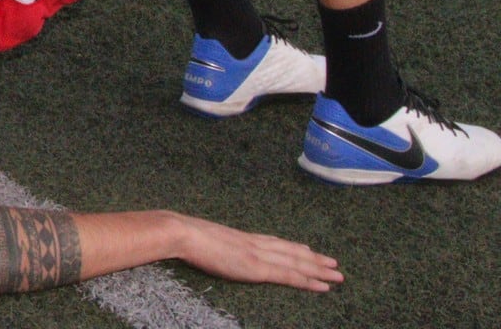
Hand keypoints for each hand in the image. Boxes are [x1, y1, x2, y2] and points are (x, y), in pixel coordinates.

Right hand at [173, 213, 341, 292]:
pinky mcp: (257, 267)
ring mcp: (258, 255)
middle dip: (314, 259)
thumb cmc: (184, 236)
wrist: (181, 232)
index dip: (294, 247)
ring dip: (319, 269)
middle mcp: (255, 243)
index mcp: (242, 237)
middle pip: (292, 251)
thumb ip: (213, 244)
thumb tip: (210, 246)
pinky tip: (322, 286)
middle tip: (334, 264)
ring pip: (297, 262)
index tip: (310, 249)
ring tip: (336, 275)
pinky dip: (307, 280)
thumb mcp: (202, 239)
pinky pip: (289, 276)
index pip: (275, 242)